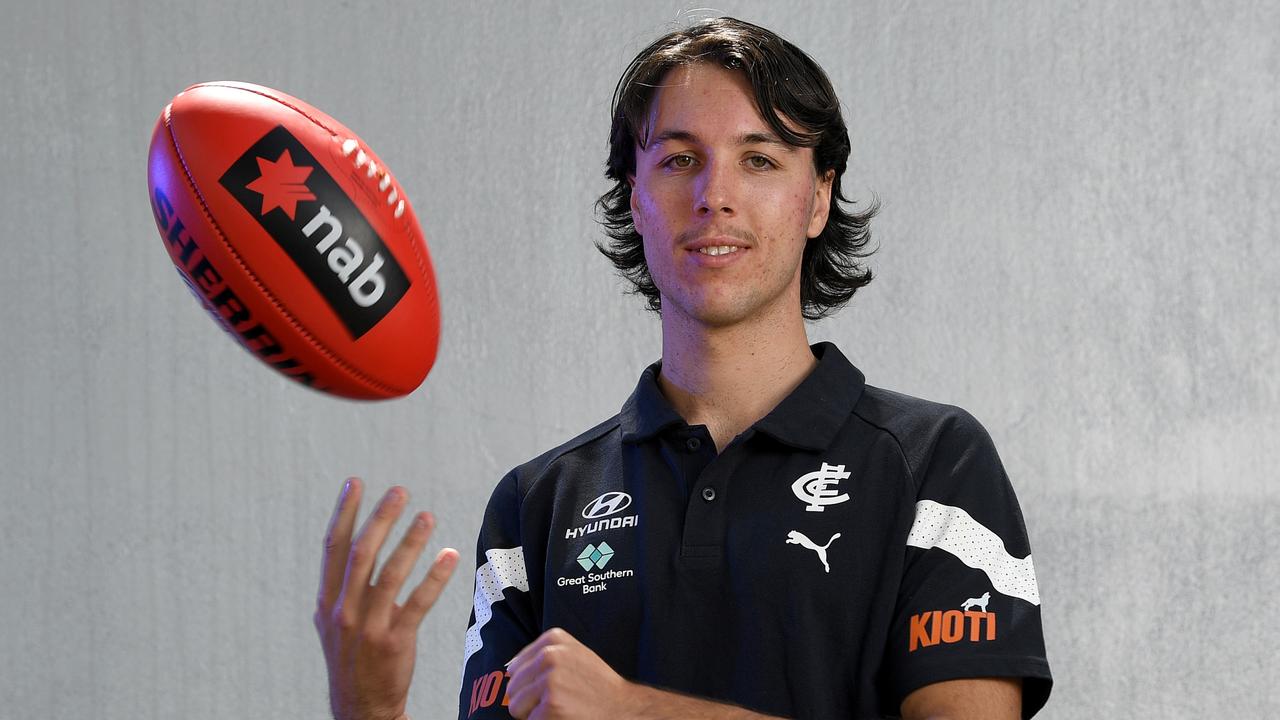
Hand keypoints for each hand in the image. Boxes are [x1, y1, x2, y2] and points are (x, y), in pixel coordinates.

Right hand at [314, 478, 459, 719]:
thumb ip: (342, 586)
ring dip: (410, 541)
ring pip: (390, 574)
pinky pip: (418, 603)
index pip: (332, 548)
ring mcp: (368, 627)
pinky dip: (434, 577)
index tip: (355, 482)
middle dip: (380, 518)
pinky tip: (449, 556)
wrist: (361, 709)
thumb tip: (357, 541)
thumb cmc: (352, 659)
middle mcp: (343, 611)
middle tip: (400, 491)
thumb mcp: (334, 622)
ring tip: (427, 515)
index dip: (343, 513)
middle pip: (362, 553)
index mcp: (326, 602)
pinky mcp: (395, 642)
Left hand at [506, 627, 635, 718]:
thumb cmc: (597, 685)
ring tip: (558, 708)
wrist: (622, 708)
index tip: (552, 686)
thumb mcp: (574, 654)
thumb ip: (544, 653)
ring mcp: (549, 681)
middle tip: (555, 701)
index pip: (516, 665)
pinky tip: (563, 717)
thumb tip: (510, 668)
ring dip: (533, 713)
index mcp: (554, 640)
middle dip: (529, 699)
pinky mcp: (550, 706)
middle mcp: (549, 656)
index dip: (530, 682)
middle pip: (513, 686)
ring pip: (515, 705)